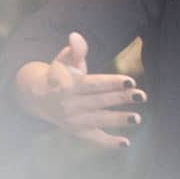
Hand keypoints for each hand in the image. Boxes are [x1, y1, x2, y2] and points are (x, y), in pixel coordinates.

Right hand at [14, 32, 145, 149]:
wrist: (37, 97)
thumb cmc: (58, 74)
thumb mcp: (64, 60)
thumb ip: (75, 50)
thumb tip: (75, 36)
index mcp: (69, 85)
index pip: (94, 84)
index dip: (112, 82)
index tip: (130, 81)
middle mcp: (70, 104)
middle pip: (100, 101)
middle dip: (121, 98)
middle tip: (142, 96)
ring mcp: (73, 120)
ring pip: (99, 120)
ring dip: (118, 120)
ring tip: (137, 118)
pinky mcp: (76, 132)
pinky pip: (93, 139)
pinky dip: (108, 143)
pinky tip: (126, 143)